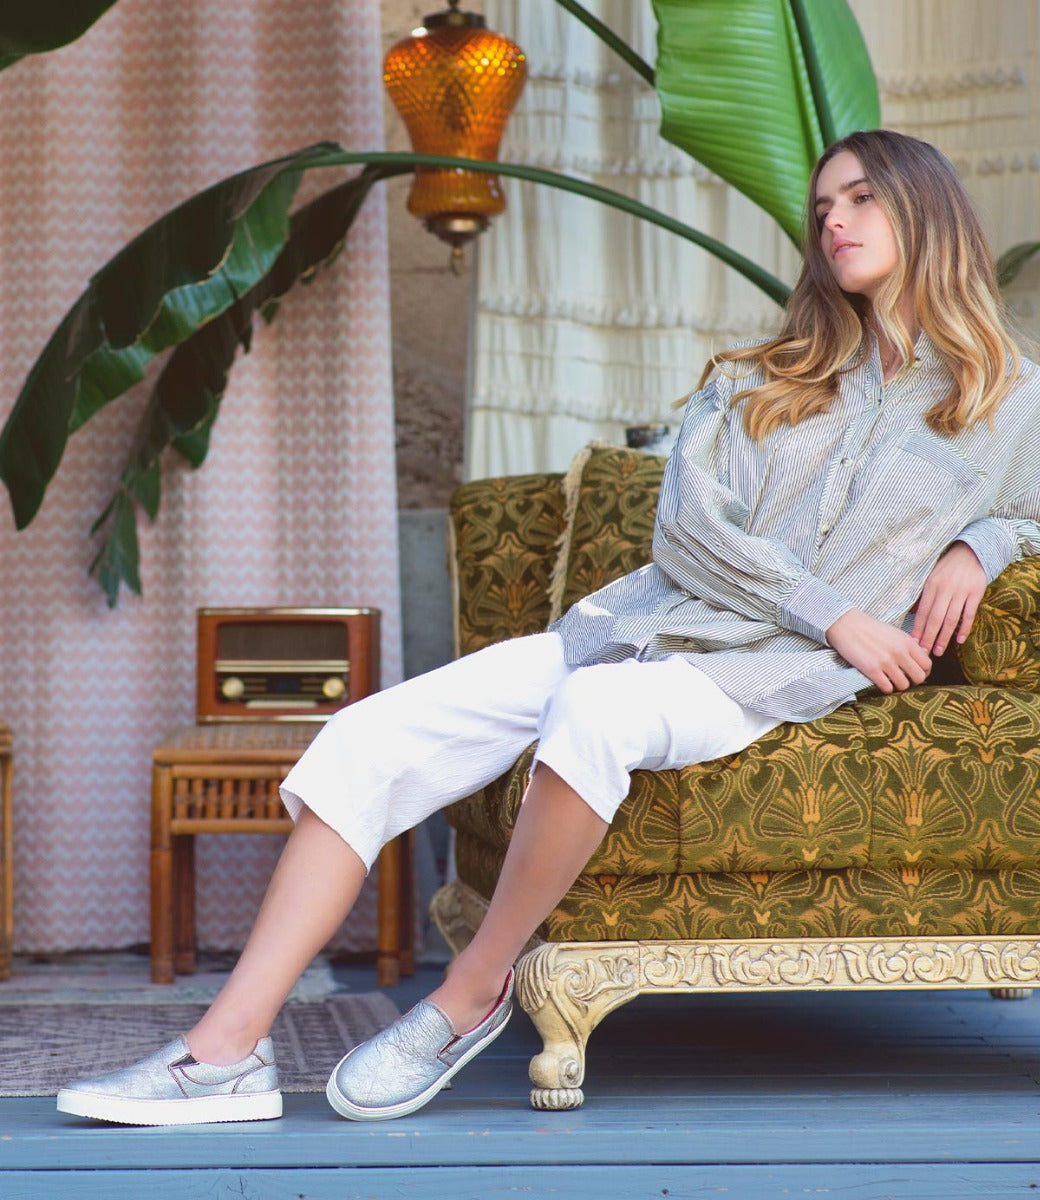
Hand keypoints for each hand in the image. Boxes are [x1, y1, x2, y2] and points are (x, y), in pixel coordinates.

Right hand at [826, 608, 931, 693]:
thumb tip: (921, 658)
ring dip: (897, 686)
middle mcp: (900, 652)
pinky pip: (887, 688)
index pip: (927, 664)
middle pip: (919, 677)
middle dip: (912, 681)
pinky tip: (880, 681)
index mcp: (907, 642)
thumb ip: (909, 646)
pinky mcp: (872, 670)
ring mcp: (886, 662)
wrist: (846, 624)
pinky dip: (885, 688)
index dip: (922, 671)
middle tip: (902, 679)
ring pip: (904, 685)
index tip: (913, 672)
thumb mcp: (895, 633)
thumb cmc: (870, 628)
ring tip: (889, 680)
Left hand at [911, 541, 987, 655]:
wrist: (971, 552)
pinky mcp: (976, 593)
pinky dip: (964, 628)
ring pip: (951, 619)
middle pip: (935, 618)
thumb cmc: (947, 567)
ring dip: (944, 637)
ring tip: (938, 651)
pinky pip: (969, 614)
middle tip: (924, 653)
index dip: (917, 629)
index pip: (922, 612)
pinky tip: (959, 640)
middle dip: (928, 637)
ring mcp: (961, 592)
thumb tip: (914, 614)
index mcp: (931, 586)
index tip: (913, 643)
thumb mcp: (931, 578)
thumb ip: (924, 596)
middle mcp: (945, 589)